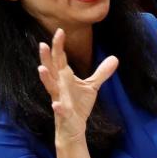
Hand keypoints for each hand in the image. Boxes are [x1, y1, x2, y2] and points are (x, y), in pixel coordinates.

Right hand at [37, 28, 118, 142]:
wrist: (74, 127)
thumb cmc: (78, 105)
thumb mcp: (92, 86)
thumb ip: (101, 72)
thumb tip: (115, 58)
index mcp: (64, 78)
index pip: (59, 59)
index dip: (59, 46)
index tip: (60, 30)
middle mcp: (58, 86)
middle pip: (51, 69)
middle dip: (47, 57)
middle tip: (43, 43)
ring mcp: (59, 99)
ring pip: (50, 87)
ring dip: (46, 78)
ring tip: (41, 69)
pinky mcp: (63, 113)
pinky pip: (59, 109)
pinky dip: (58, 107)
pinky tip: (56, 105)